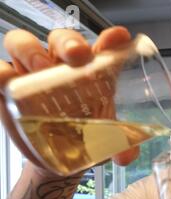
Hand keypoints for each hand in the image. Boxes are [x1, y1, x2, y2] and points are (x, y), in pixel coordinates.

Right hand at [0, 26, 138, 170]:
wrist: (60, 156)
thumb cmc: (86, 134)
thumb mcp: (106, 137)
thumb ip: (121, 145)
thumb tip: (127, 157)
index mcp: (93, 71)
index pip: (103, 47)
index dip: (111, 39)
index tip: (119, 38)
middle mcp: (62, 65)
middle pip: (61, 39)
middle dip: (69, 42)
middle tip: (78, 57)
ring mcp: (33, 73)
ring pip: (24, 43)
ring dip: (32, 51)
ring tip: (42, 68)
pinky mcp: (10, 87)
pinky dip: (0, 71)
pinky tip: (8, 79)